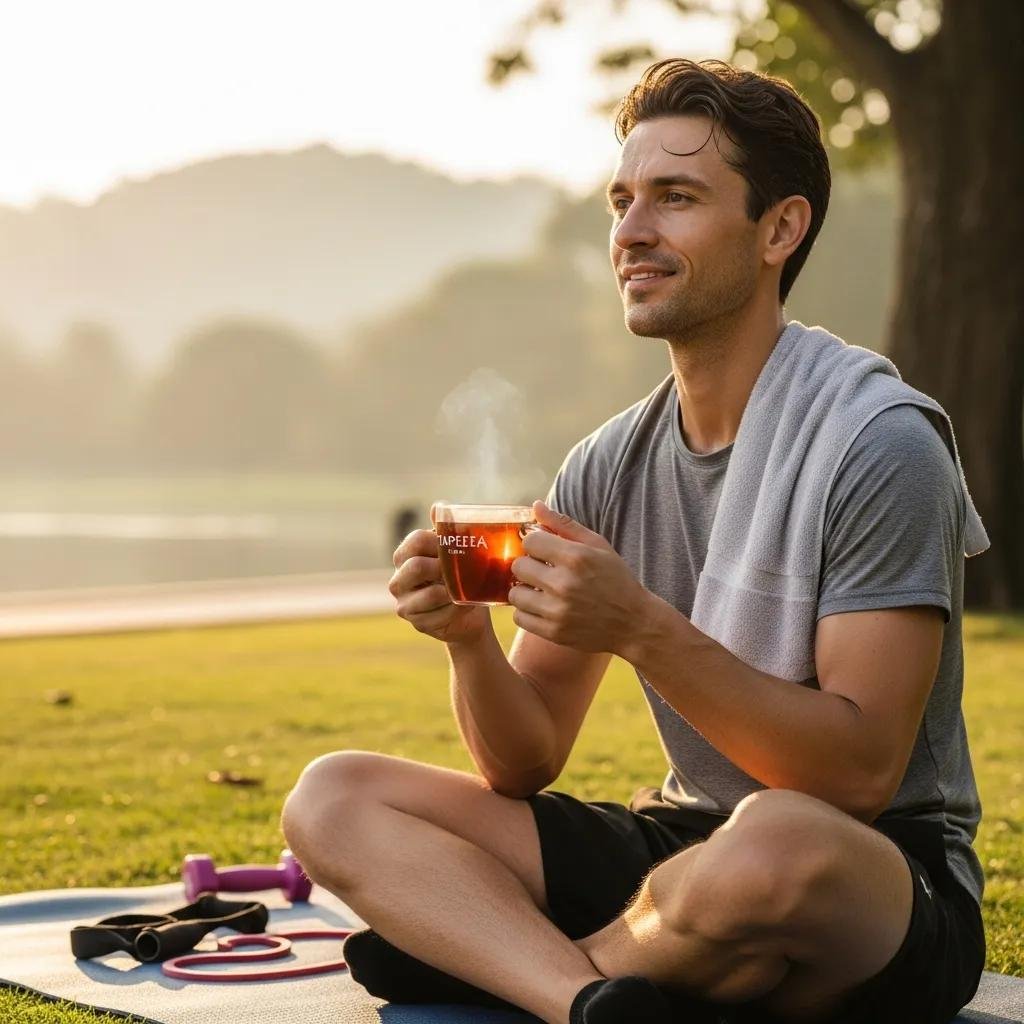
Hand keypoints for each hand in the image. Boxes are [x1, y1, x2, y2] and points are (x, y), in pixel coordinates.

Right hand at [388, 505, 489, 644]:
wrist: (468, 614)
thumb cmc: (460, 577)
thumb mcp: (455, 552)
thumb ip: (445, 529)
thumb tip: (439, 506)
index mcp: (405, 556)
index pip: (416, 540)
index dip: (438, 541)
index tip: (457, 546)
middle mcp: (398, 579)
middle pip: (416, 566)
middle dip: (445, 568)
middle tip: (464, 570)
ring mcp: (404, 602)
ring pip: (430, 594)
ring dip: (454, 592)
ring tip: (466, 589)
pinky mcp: (416, 622)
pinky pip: (440, 614)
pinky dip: (456, 610)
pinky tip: (463, 606)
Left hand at [508, 500, 650, 654]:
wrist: (634, 623)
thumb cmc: (616, 579)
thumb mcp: (598, 546)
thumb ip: (564, 524)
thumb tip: (536, 506)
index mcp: (576, 557)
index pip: (530, 541)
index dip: (535, 544)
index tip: (544, 550)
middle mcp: (564, 584)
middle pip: (518, 567)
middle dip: (528, 566)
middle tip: (542, 571)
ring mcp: (558, 611)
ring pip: (515, 594)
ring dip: (524, 590)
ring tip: (540, 590)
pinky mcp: (554, 633)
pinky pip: (520, 618)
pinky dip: (527, 612)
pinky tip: (542, 607)